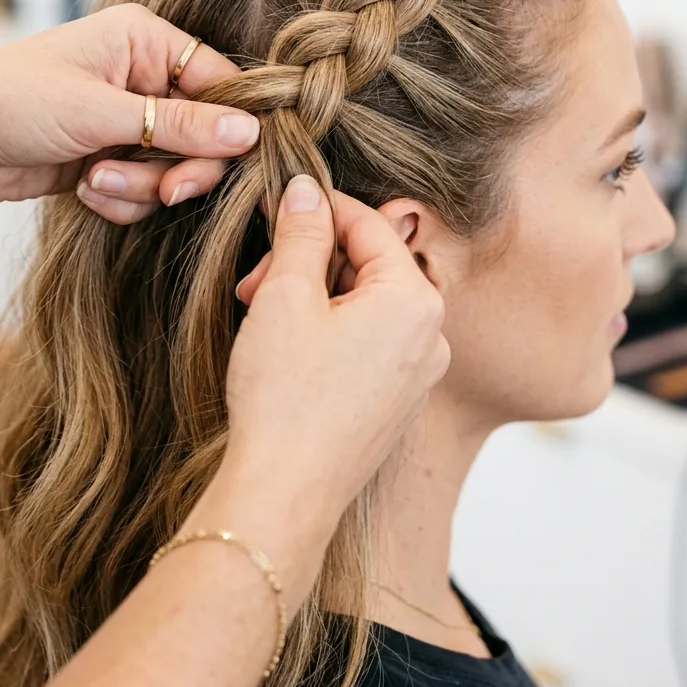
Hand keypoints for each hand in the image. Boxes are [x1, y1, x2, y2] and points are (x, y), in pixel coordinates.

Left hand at [0, 4, 259, 225]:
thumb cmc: (11, 100)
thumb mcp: (100, 111)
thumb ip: (179, 125)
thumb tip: (249, 132)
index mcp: (145, 40)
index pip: (219, 82)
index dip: (228, 125)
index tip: (227, 160)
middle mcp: (144, 77)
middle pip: (205, 133)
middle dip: (181, 167)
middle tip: (166, 189)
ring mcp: (129, 121)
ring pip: (175, 168)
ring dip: (141, 187)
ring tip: (95, 180)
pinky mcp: (113, 159)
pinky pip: (147, 190)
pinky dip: (121, 199)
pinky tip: (85, 188)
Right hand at [224, 176, 450, 520]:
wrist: (285, 496)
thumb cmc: (285, 398)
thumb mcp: (285, 296)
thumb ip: (302, 232)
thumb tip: (307, 189)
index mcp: (415, 300)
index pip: (369, 224)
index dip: (317, 207)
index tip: (278, 203)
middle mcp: (432, 336)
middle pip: (368, 266)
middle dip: (308, 262)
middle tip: (255, 280)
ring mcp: (418, 375)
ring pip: (365, 306)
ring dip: (312, 297)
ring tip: (260, 314)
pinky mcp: (397, 405)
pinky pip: (368, 344)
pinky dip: (327, 332)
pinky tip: (285, 348)